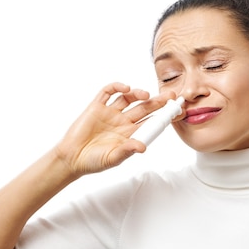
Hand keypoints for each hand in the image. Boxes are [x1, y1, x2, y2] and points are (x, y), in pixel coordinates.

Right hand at [54, 82, 174, 175]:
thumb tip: (142, 147)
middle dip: (158, 101)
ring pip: (128, 98)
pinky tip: (125, 88)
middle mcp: (123, 122)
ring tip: (145, 95)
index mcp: (131, 134)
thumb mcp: (112, 159)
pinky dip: (117, 87)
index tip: (177, 111)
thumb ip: (126, 151)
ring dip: (138, 93)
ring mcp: (110, 113)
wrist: (71, 158)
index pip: (152, 122)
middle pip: (144, 108)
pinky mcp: (96, 107)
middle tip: (171, 95)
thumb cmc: (93, 162)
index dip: (164, 116)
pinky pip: (108, 92)